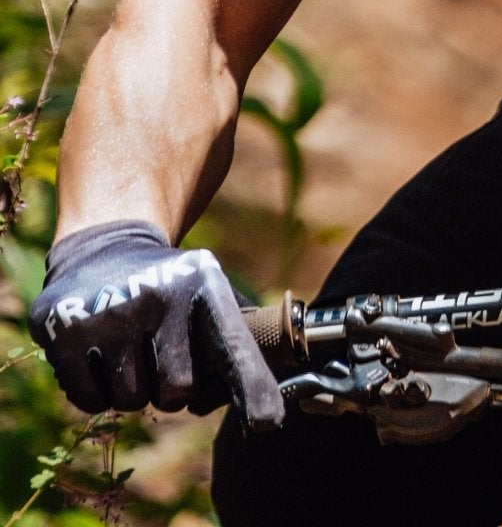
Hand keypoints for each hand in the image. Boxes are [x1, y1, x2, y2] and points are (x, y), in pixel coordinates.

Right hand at [28, 220, 284, 425]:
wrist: (103, 246)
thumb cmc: (170, 288)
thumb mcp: (208, 291)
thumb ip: (237, 344)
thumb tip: (266, 413)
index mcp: (203, 284)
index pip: (233, 347)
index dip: (252, 387)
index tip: (267, 424)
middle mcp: (158, 295)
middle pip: (176, 392)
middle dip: (168, 387)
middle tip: (158, 352)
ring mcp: (109, 314)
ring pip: (131, 401)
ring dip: (132, 387)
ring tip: (128, 346)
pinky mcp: (64, 332)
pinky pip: (91, 402)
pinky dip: (96, 390)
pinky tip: (98, 352)